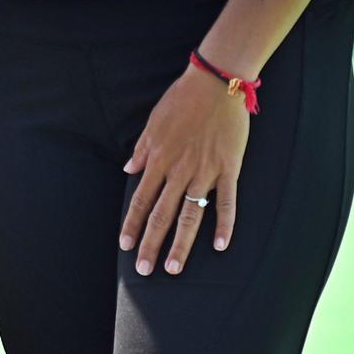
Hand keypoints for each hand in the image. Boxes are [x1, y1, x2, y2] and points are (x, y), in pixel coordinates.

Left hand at [119, 65, 249, 276]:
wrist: (215, 83)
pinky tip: (222, 246)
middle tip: (144, 270)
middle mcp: (180, 170)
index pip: (141, 198)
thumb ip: (142, 149)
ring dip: (181, 243)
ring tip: (173, 267)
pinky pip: (227, 202)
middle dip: (151, 243)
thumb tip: (129, 169)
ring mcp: (205, 172)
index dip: (132, 223)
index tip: (125, 245)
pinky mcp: (229, 169)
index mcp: (159, 158)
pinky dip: (225, 224)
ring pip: (191, 215)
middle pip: (162, 214)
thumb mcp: (154, 121)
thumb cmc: (182, 99)